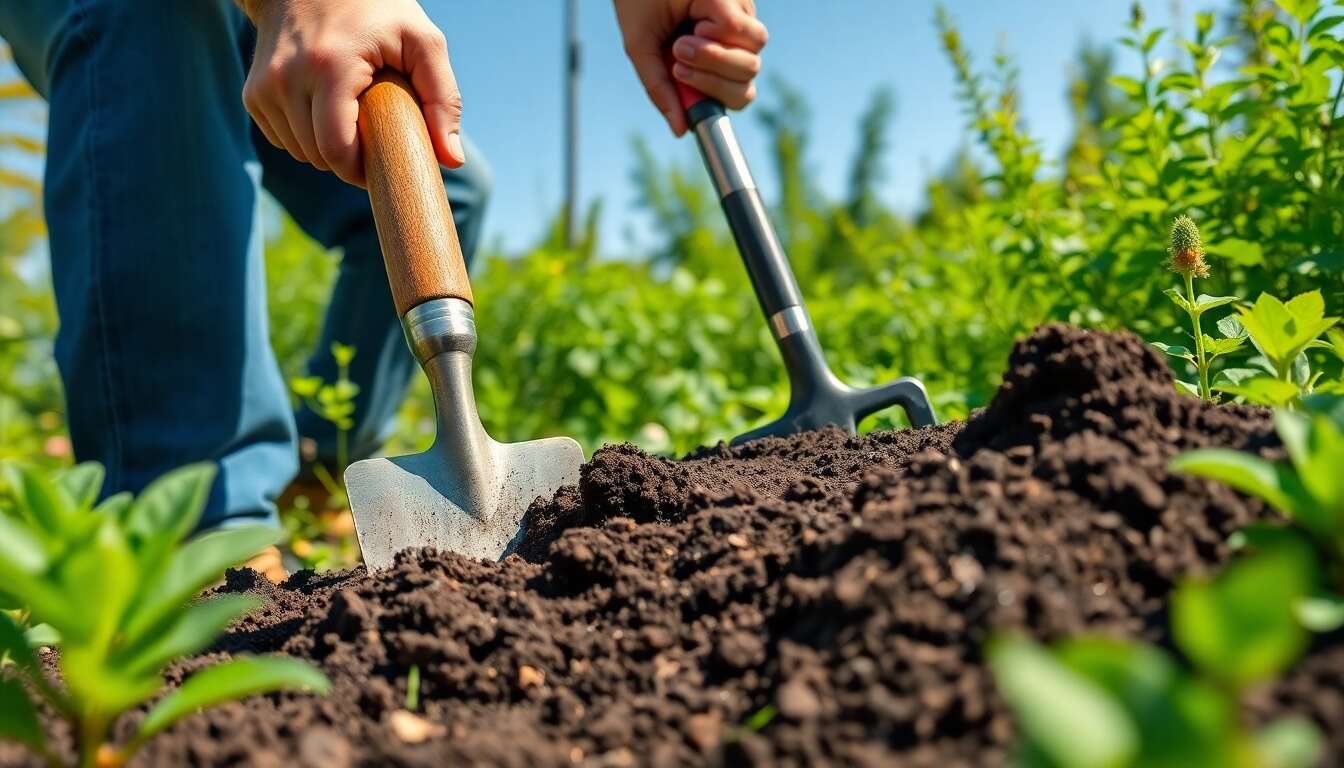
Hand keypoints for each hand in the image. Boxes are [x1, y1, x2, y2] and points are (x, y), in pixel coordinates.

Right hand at [242, 0, 463, 185]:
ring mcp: (264, 86)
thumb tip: (452, 161)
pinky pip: (282, 139)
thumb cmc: (376, 9)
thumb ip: (443, 99)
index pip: (336, 149)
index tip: (384, 166)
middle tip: (376, 143)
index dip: (361, 171)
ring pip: (299, 153)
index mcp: (330, 66)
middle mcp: (287, 77)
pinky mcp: (252, 93)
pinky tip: (327, 114)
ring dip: (327, 151)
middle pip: (318, 157)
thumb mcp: (422, 42)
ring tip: (353, 123)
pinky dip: (306, 138)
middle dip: (350, 162)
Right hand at [613, 0, 767, 135]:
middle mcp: (730, 47)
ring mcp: (740, 24)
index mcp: (710, 63)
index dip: (718, 102)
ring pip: (752, 61)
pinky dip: (716, 28)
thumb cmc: (638, 5)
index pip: (737, 96)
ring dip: (715, 57)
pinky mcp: (740, 2)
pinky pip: (741, 29)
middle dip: (714, 83)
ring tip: (684, 40)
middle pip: (747, 88)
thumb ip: (659, 89)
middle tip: (680, 63)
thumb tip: (680, 131)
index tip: (692, 102)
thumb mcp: (642, 50)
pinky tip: (697, 14)